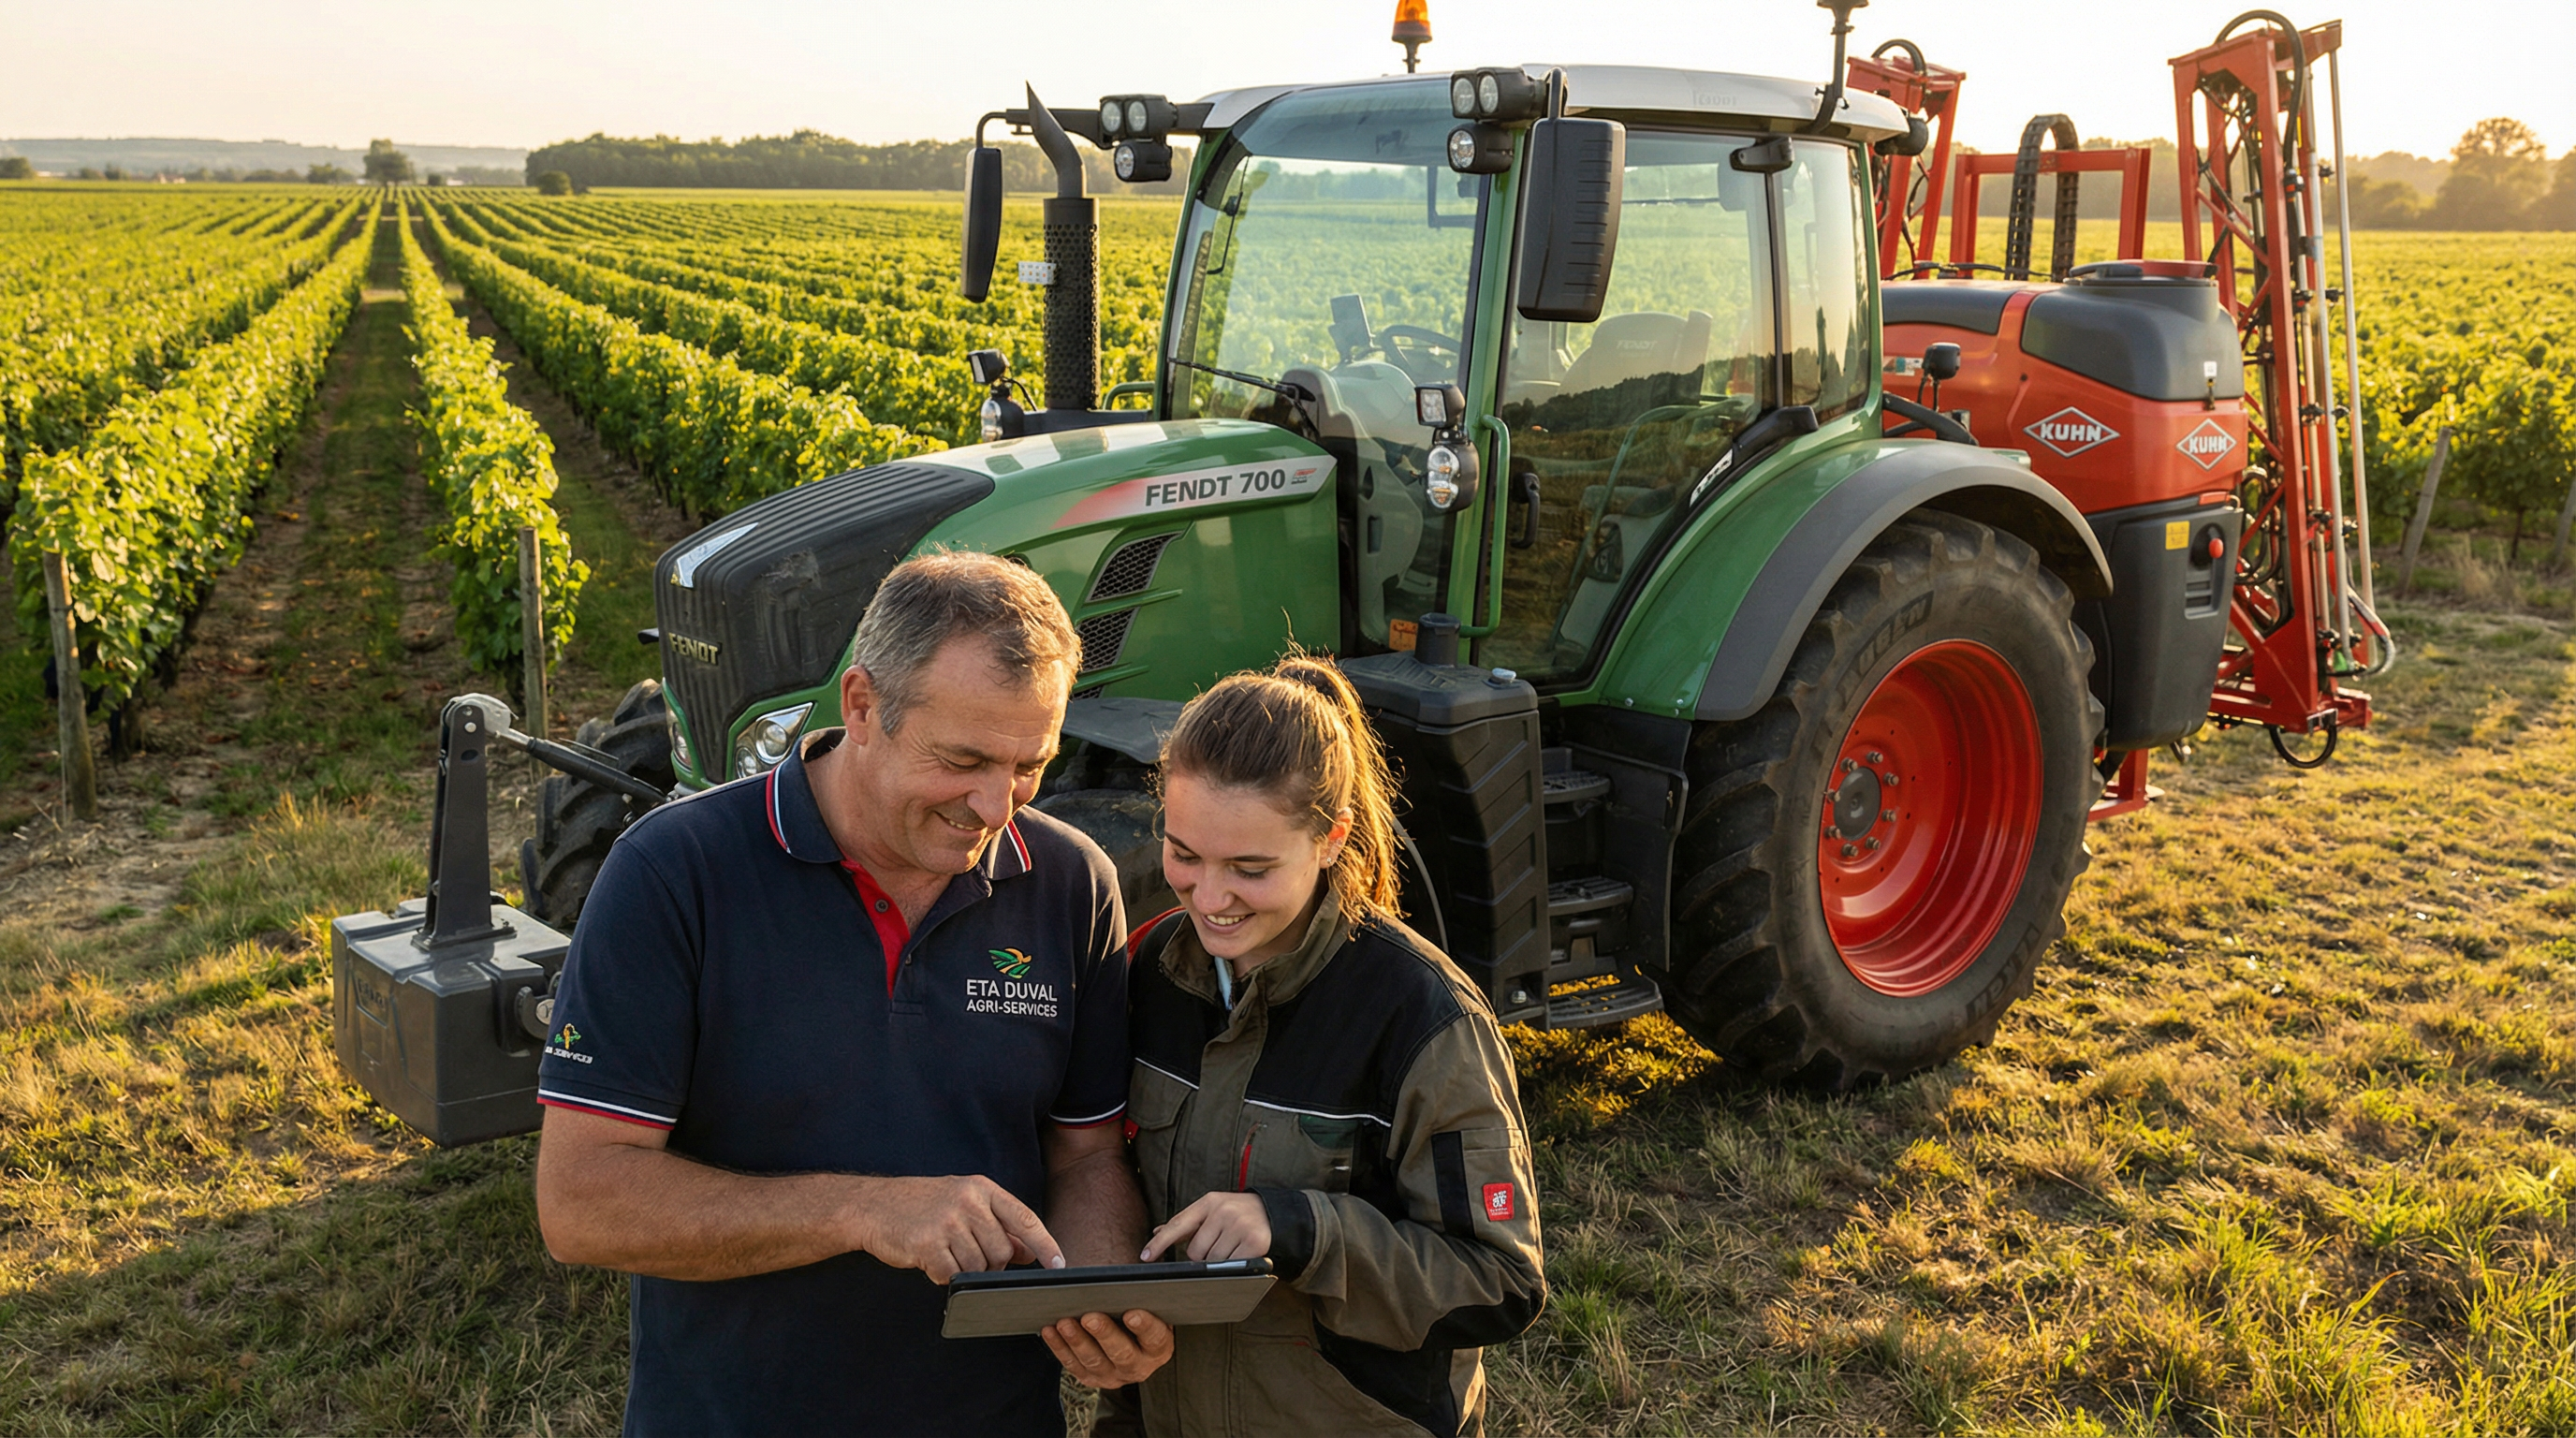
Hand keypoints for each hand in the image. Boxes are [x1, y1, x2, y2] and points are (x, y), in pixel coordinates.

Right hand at [850, 1174, 1063, 1282]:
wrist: (874, 1205)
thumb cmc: (922, 1205)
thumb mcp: (964, 1204)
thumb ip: (998, 1225)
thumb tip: (1028, 1253)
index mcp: (982, 1188)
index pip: (1025, 1219)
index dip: (1045, 1245)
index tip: (1059, 1264)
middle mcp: (968, 1202)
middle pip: (1002, 1252)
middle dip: (991, 1264)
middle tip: (966, 1255)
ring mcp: (948, 1222)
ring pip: (978, 1267)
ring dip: (964, 1270)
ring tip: (944, 1253)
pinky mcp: (927, 1244)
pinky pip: (951, 1275)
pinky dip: (942, 1275)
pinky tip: (929, 1260)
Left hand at [1042, 1309, 1174, 1388]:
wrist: (1128, 1335)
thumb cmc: (1139, 1311)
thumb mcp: (1148, 1306)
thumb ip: (1141, 1297)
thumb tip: (1122, 1281)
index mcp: (1159, 1348)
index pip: (1155, 1338)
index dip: (1145, 1327)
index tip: (1131, 1314)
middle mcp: (1138, 1366)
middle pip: (1122, 1354)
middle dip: (1105, 1335)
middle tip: (1090, 1317)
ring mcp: (1113, 1375)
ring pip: (1094, 1362)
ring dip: (1077, 1341)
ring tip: (1064, 1323)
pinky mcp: (1090, 1378)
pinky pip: (1073, 1364)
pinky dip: (1059, 1347)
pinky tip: (1050, 1329)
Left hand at [1139, 1192, 1270, 1262]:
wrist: (1274, 1213)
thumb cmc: (1237, 1215)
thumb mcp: (1212, 1210)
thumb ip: (1186, 1223)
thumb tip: (1157, 1231)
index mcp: (1209, 1202)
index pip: (1178, 1224)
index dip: (1160, 1242)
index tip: (1145, 1256)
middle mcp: (1223, 1211)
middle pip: (1195, 1251)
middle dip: (1203, 1256)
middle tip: (1219, 1245)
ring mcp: (1239, 1225)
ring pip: (1212, 1262)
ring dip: (1219, 1262)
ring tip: (1232, 1247)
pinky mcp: (1254, 1242)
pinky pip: (1231, 1266)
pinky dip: (1234, 1265)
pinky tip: (1242, 1253)